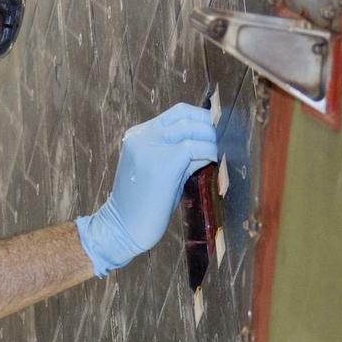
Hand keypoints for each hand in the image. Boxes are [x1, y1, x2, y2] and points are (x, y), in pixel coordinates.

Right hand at [75, 103, 217, 275]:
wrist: (123, 228)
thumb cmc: (144, 204)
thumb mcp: (160, 170)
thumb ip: (180, 154)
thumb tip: (208, 144)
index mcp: (138, 135)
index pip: (175, 113)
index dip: (198, 116)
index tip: (212, 129)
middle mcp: (142, 137)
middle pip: (184, 114)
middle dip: (207, 125)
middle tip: (219, 139)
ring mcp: (151, 148)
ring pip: (189, 127)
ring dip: (209, 138)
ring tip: (216, 151)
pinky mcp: (163, 163)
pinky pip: (193, 148)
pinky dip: (207, 151)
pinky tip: (212, 161)